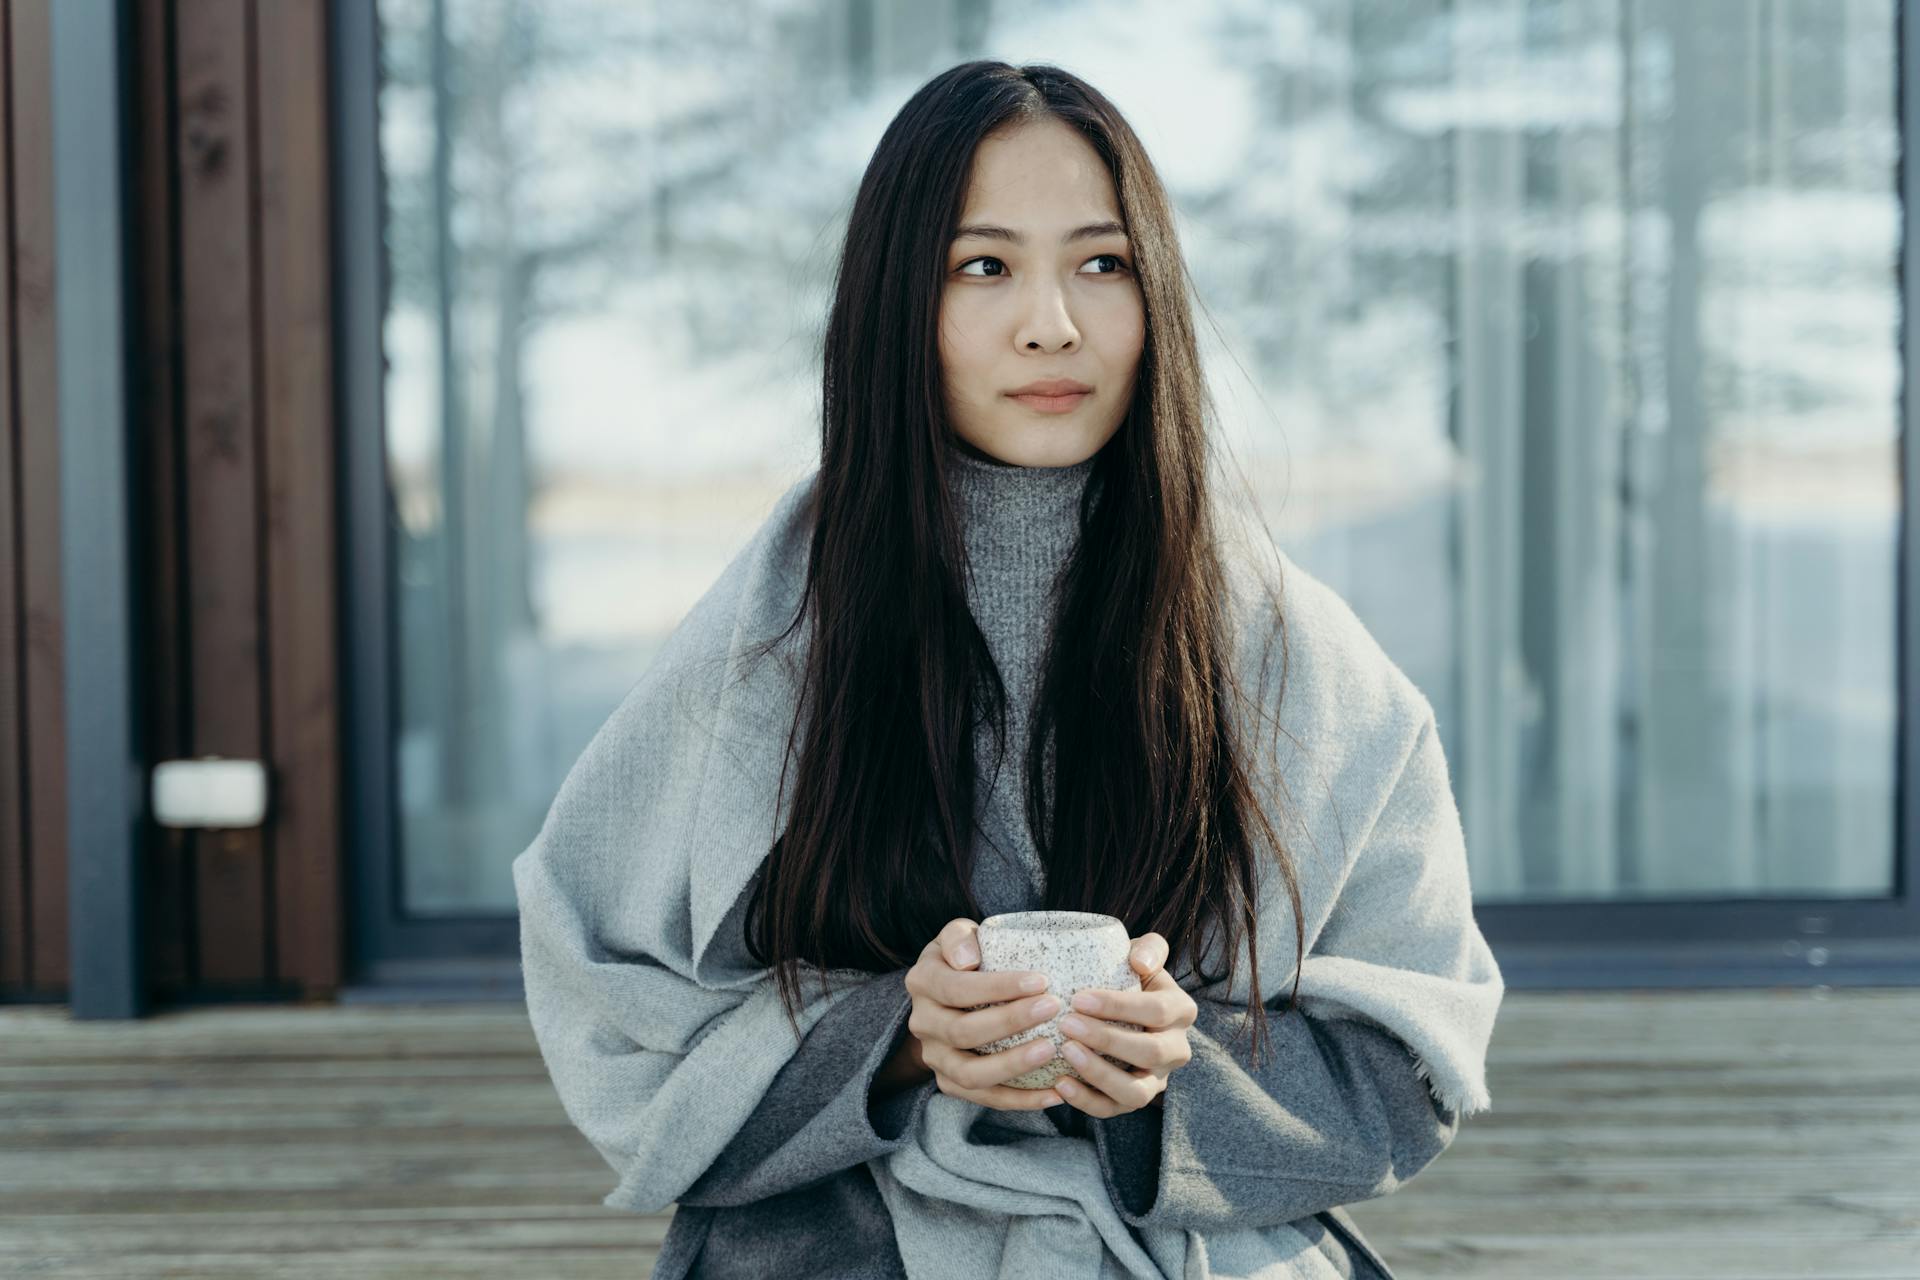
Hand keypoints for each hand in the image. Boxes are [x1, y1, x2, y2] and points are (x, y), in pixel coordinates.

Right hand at [901, 919, 1068, 1110]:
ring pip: (970, 1075)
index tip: (1041, 980)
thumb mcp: (957, 936)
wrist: (945, 996)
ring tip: (1050, 1051)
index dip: (998, 987)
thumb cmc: (965, 958)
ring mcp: (935, 1058)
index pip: (957, 988)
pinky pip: (984, 1099)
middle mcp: (922, 1023)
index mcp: (923, 982)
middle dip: (1010, 1022)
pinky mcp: (950, 1083)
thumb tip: (968, 959)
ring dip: (1012, 1065)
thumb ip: (960, 937)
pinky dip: (1020, 1100)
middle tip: (1052, 1009)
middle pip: (963, 1032)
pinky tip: (1054, 1092)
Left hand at [1052, 932, 1195, 1116]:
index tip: (1077, 998)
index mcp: (1181, 1010)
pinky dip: (1086, 1100)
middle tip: (1066, 1024)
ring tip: (1065, 1053)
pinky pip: (1113, 1109)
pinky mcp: (1134, 1099)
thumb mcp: (1143, 955)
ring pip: (1136, 1092)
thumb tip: (1139, 962)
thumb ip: (1149, 948)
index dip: (1117, 1006)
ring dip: (1099, 1074)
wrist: (1126, 1010)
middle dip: (1106, 1039)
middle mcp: (1177, 1049)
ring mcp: (1157, 1079)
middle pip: (1149, 1052)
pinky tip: (1060, 1083)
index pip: (1157, 1010)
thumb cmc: (1129, 977)